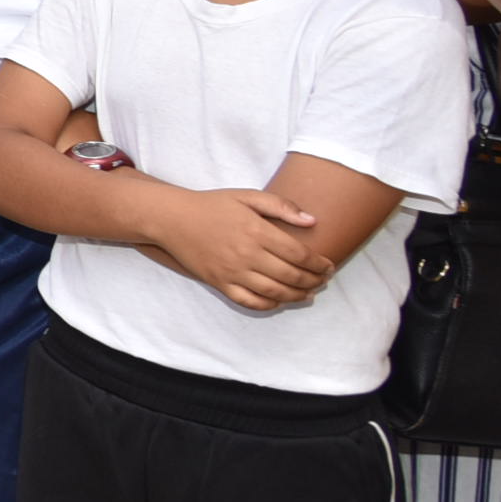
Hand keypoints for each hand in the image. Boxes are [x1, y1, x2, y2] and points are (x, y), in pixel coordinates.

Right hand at [150, 186, 333, 310]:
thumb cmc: (212, 205)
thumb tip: (312, 221)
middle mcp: (247, 254)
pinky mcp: (219, 283)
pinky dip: (269, 305)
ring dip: (298, 296)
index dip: (319, 263)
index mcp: (256, 231)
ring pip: (275, 292)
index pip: (299, 254)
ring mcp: (232, 271)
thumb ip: (280, 206)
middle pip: (291, 276)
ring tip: (309, 293)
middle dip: (314, 281)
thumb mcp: (246, 196)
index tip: (329, 265)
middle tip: (323, 280)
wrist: (171, 218)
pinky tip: (279, 300)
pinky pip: (249, 301)